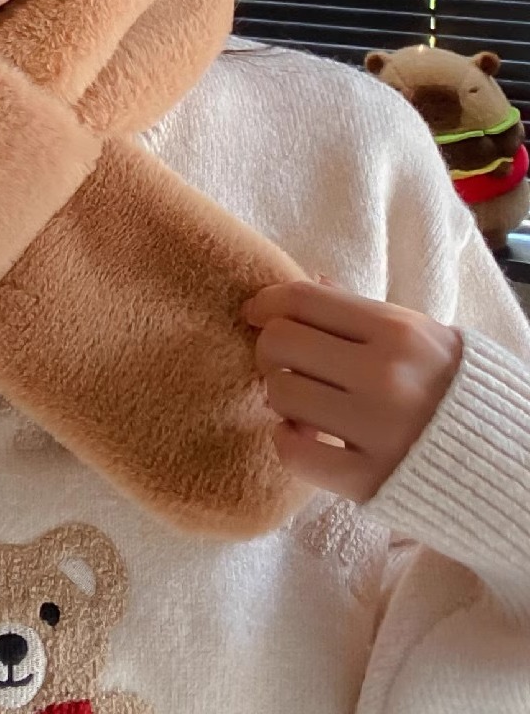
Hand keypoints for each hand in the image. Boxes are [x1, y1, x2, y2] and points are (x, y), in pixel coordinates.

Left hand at [242, 277, 463, 503]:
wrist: (508, 461)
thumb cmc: (452, 389)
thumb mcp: (419, 335)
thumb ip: (360, 312)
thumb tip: (308, 280)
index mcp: (397, 331)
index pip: (302, 300)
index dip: (265, 303)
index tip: (256, 312)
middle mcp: (384, 376)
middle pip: (280, 343)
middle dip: (271, 350)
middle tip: (286, 363)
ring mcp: (375, 430)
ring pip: (280, 393)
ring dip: (281, 397)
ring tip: (305, 403)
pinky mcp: (368, 481)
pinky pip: (292, 452)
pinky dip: (287, 442)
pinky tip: (306, 437)